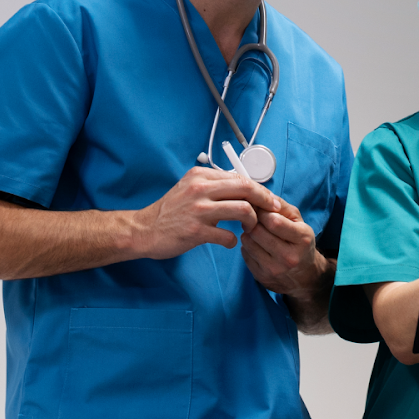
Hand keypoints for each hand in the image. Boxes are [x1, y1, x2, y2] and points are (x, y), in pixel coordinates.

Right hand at [132, 167, 283, 258]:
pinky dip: (233, 241)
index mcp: (201, 176)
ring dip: (252, 221)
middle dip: (266, 200)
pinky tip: (229, 242)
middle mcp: (200, 189)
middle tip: (274, 211)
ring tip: (250, 228)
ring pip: (242, 209)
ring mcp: (198, 210)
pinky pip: (228, 236)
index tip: (269, 200)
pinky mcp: (196, 231)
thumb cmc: (170, 211)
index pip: (240, 177)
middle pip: (246, 188)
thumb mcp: (189, 187)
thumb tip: (243, 186)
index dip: (260, 189)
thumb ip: (213, 185)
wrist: (145, 229)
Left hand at [241, 197, 326, 298]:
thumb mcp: (298, 221)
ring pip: (248, 243)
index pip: (274, 221)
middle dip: (253, 221)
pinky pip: (245, 255)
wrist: (304, 275)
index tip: (260, 209)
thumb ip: (281, 206)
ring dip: (248, 233)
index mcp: (302, 239)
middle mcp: (289, 257)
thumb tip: (261, 194)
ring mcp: (275, 269)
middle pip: (257, 232)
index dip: (262, 212)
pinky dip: (247, 247)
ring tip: (255, 232)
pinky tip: (256, 245)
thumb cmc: (299, 242)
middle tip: (254, 219)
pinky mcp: (262, 276)